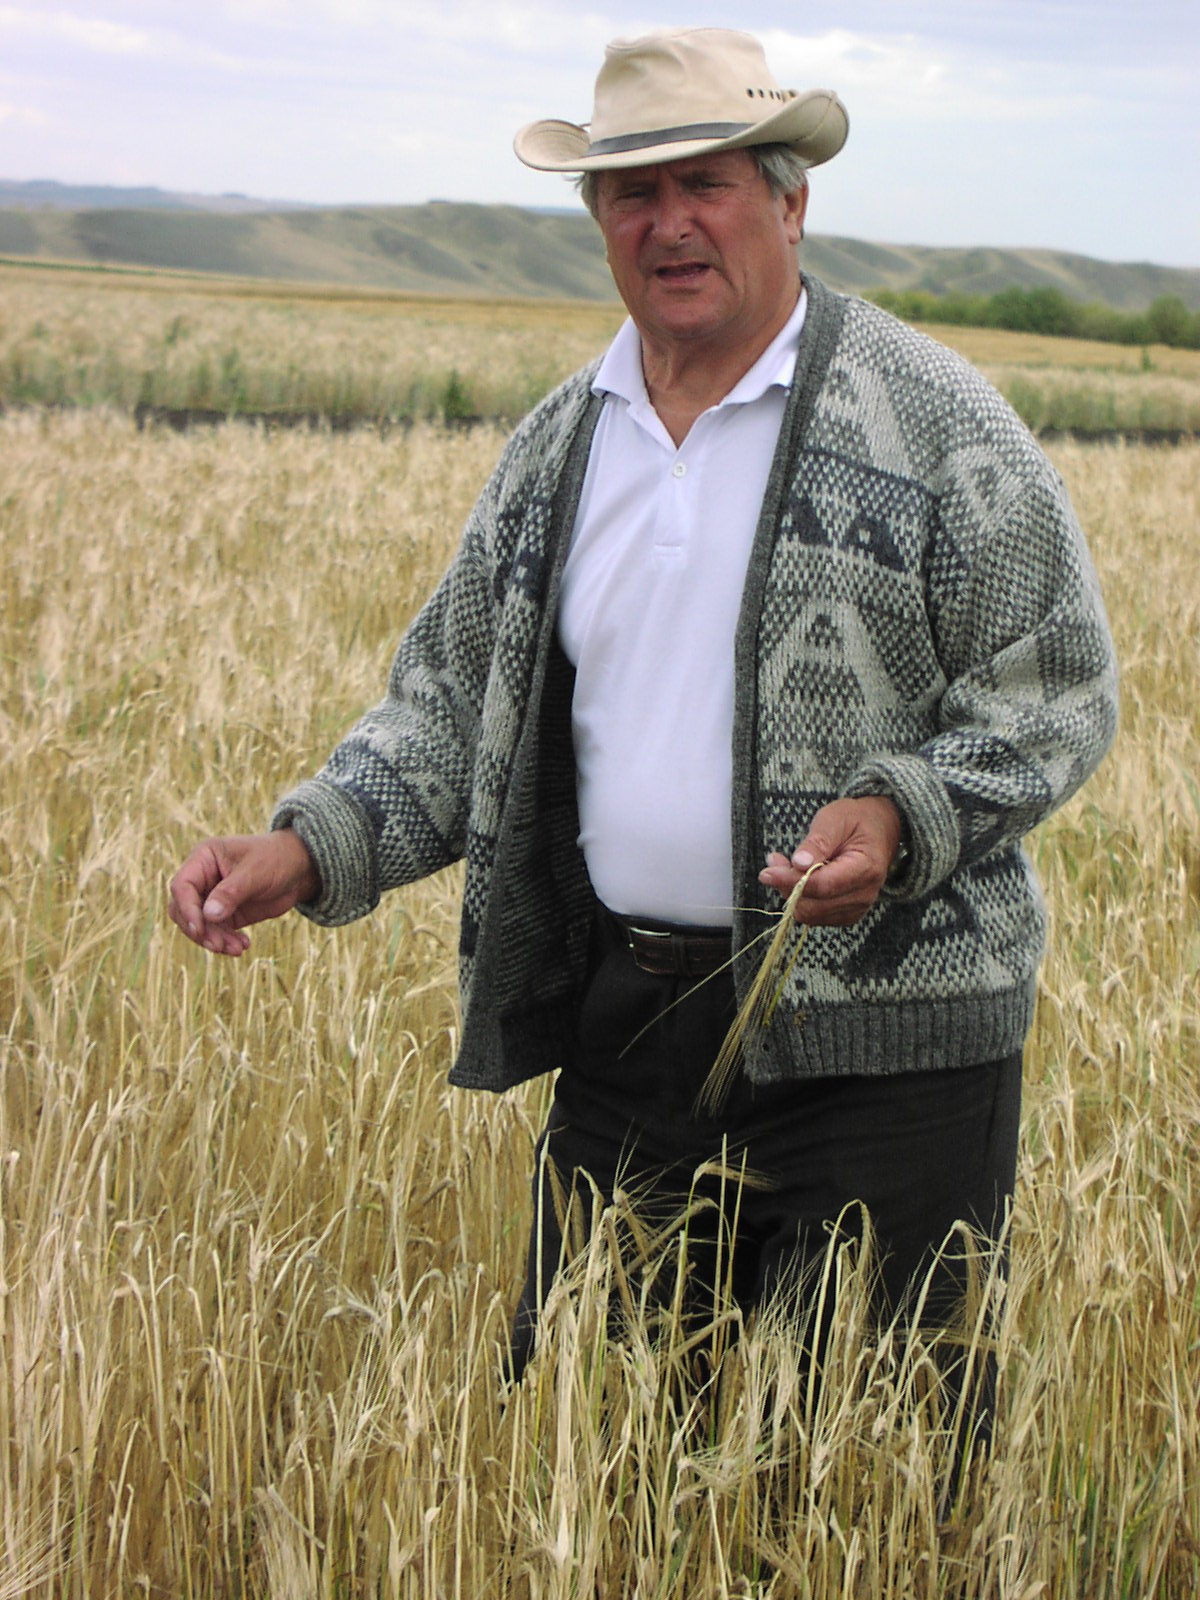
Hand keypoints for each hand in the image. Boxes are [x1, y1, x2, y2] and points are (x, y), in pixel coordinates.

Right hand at [168, 831, 319, 955]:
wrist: (297, 869)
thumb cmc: (275, 859)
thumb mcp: (255, 872)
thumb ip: (231, 892)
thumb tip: (208, 915)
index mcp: (204, 858)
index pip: (182, 886)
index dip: (187, 909)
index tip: (199, 929)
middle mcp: (202, 879)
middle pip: (183, 909)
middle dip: (199, 930)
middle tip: (218, 945)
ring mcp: (211, 898)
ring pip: (199, 925)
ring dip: (213, 940)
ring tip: (237, 949)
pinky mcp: (224, 914)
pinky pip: (216, 932)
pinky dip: (226, 942)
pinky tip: (243, 946)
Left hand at [758, 797, 902, 925]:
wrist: (880, 830)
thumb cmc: (857, 820)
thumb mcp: (835, 819)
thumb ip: (817, 842)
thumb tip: (799, 864)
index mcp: (866, 869)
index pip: (823, 886)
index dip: (791, 881)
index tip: (767, 872)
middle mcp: (864, 894)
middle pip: (814, 906)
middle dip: (787, 886)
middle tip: (774, 861)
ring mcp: (857, 908)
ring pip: (811, 914)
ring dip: (791, 893)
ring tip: (785, 865)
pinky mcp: (847, 913)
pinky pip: (816, 916)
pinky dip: (801, 899)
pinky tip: (798, 877)